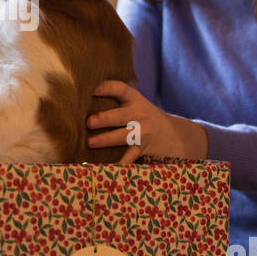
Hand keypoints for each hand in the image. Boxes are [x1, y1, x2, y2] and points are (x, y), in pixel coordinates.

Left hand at [86, 80, 203, 164]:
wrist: (174, 135)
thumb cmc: (145, 117)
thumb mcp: (136, 103)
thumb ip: (117, 98)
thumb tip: (82, 95)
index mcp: (135, 99)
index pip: (121, 89)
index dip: (108, 88)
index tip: (95, 90)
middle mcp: (139, 114)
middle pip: (120, 116)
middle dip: (105, 119)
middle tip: (89, 122)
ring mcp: (142, 132)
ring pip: (123, 136)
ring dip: (106, 140)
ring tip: (90, 142)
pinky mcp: (142, 149)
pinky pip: (129, 157)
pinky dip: (118, 163)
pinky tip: (104, 167)